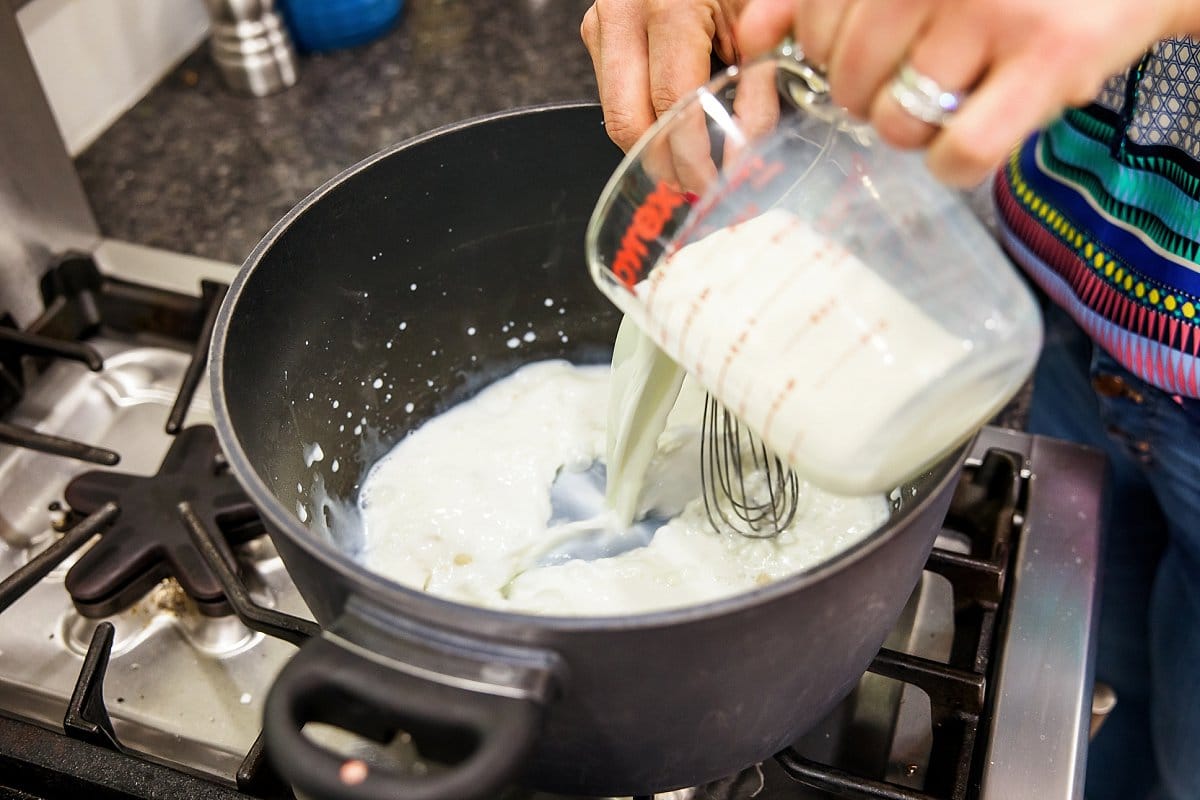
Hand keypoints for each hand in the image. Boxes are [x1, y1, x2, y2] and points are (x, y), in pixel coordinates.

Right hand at [582, 0, 780, 194]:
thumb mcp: (757, 15)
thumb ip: (758, 83)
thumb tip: (748, 150)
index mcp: (668, 6)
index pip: (671, 104)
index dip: (691, 155)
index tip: (712, 183)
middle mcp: (623, 13)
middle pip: (628, 120)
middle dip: (662, 165)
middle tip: (695, 187)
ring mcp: (602, 21)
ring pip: (615, 113)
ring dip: (651, 146)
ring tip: (688, 163)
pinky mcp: (597, 29)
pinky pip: (615, 92)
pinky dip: (644, 116)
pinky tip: (674, 125)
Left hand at [737, 0, 1197, 186]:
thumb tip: (749, 36)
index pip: (815, 28)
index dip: (829, 59)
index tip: (867, 57)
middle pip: (848, 79)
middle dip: (868, 99)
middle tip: (913, 84)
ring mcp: (993, 9)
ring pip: (894, 121)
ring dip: (914, 132)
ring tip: (953, 101)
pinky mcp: (1047, 57)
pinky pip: (957, 153)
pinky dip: (955, 166)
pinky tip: (971, 139)